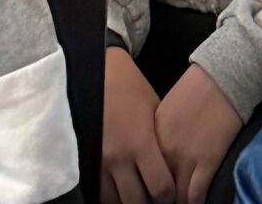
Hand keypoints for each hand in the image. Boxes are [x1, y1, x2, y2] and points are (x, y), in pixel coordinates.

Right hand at [103, 48, 173, 203]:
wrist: (98, 71)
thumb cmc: (131, 88)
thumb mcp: (155, 111)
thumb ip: (162, 143)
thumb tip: (176, 169)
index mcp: (141, 142)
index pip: (161, 188)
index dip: (169, 198)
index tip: (172, 196)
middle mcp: (119, 156)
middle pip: (138, 201)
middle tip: (156, 199)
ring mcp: (100, 160)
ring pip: (116, 201)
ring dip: (129, 201)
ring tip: (138, 195)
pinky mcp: (86, 159)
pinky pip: (99, 191)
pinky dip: (111, 196)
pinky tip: (120, 190)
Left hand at [155, 63, 243, 203]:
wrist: (222, 77)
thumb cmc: (196, 91)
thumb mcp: (166, 114)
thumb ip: (158, 140)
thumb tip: (157, 164)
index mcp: (151, 137)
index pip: (143, 175)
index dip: (148, 189)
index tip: (152, 194)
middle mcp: (164, 150)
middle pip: (156, 190)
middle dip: (161, 200)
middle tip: (166, 201)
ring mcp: (185, 157)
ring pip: (176, 198)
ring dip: (179, 203)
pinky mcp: (207, 161)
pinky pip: (196, 196)